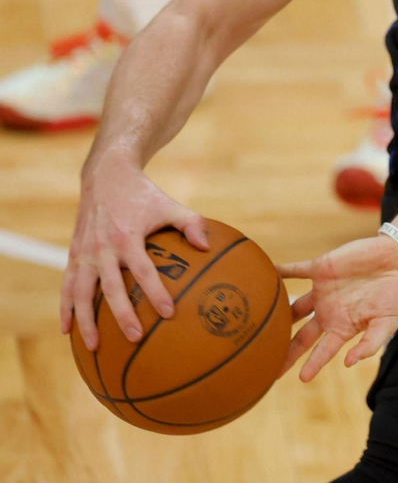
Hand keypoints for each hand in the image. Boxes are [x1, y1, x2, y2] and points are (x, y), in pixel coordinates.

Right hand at [61, 156, 209, 349]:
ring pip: (80, 292)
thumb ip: (191, 224)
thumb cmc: (144, 196)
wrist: (106, 177)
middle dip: (121, 314)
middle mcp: (103, 248)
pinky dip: (65, 309)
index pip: (143, 270)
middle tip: (134, 338)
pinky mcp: (73, 255)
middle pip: (110, 287)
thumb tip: (207, 246)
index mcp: (127, 236)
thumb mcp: (170, 205)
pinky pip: (66, 286)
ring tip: (93, 346)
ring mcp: (85, 253)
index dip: (156, 292)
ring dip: (85, 320)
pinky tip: (68, 331)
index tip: (169, 313)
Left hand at [277, 235, 397, 381]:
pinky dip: (281, 271)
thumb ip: (370, 344)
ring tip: (259, 324)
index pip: (323, 351)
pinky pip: (297, 270)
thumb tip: (349, 364)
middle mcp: (330, 310)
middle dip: (286, 351)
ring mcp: (325, 290)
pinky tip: (266, 273)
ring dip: (278, 314)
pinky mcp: (323, 268)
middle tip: (265, 365)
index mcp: (344, 326)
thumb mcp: (388, 323)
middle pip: (301, 335)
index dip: (312, 365)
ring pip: (294, 306)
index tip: (301, 379)